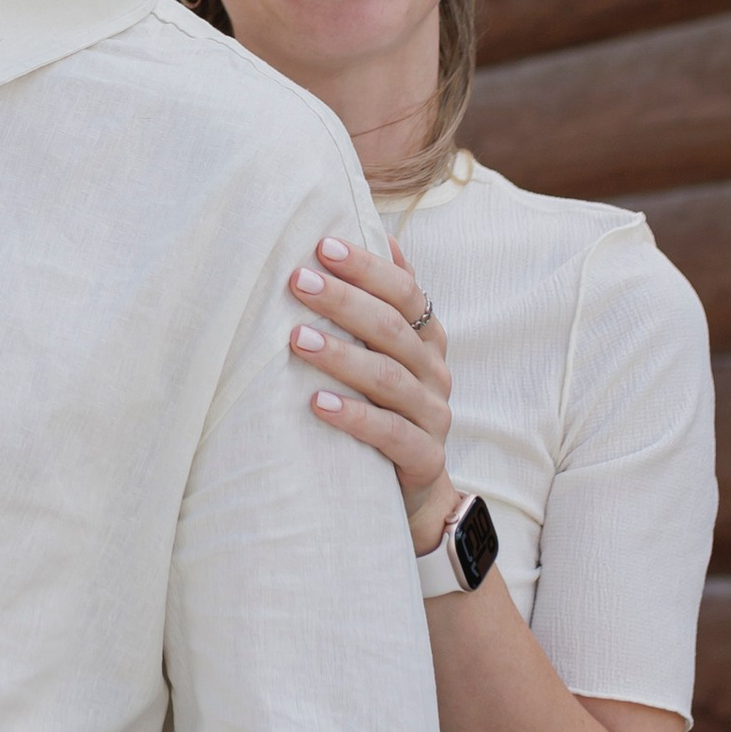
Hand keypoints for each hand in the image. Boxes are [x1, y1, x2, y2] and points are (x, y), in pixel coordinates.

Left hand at [289, 236, 460, 554]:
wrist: (419, 495)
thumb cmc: (388, 408)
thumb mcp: (388, 354)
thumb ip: (385, 301)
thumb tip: (380, 236)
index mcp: (427, 338)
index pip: (405, 291)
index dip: (367, 267)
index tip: (322, 245)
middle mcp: (434, 371)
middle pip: (392, 328)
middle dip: (344, 300)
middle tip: (297, 280)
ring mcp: (433, 415)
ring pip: (388, 378)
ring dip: (341, 355)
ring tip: (296, 340)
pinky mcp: (424, 457)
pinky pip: (390, 433)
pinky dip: (354, 416)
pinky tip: (317, 403)